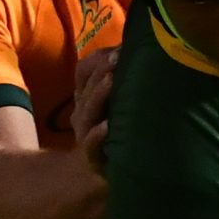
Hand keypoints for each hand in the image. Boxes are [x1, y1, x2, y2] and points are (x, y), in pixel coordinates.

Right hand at [72, 44, 117, 171]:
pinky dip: (97, 135)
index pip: (84, 71)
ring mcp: (85, 135)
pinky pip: (90, 146)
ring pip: (86, 113)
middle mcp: (83, 112)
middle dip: (101, 72)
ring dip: (98, 96)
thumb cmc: (126, 129)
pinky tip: (107, 127)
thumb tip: (135, 48)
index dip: (99, 60)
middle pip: (86, 88)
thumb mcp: (123, 97)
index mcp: (88, 94)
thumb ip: (122, 74)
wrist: (115, 170)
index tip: (119, 52)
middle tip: (118, 59)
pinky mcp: (93, 158)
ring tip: (111, 81)